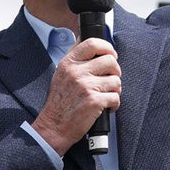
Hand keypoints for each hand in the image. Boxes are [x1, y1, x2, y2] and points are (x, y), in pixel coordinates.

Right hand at [32, 38, 121, 154]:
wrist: (54, 126)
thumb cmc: (59, 102)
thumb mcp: (61, 74)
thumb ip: (75, 60)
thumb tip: (94, 46)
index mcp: (68, 63)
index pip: (92, 43)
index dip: (107, 47)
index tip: (111, 54)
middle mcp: (76, 72)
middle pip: (110, 60)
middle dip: (115, 71)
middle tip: (111, 78)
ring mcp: (86, 86)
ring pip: (115, 80)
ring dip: (115, 89)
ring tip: (106, 95)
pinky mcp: (94, 101)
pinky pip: (115, 97)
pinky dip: (114, 104)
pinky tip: (106, 107)